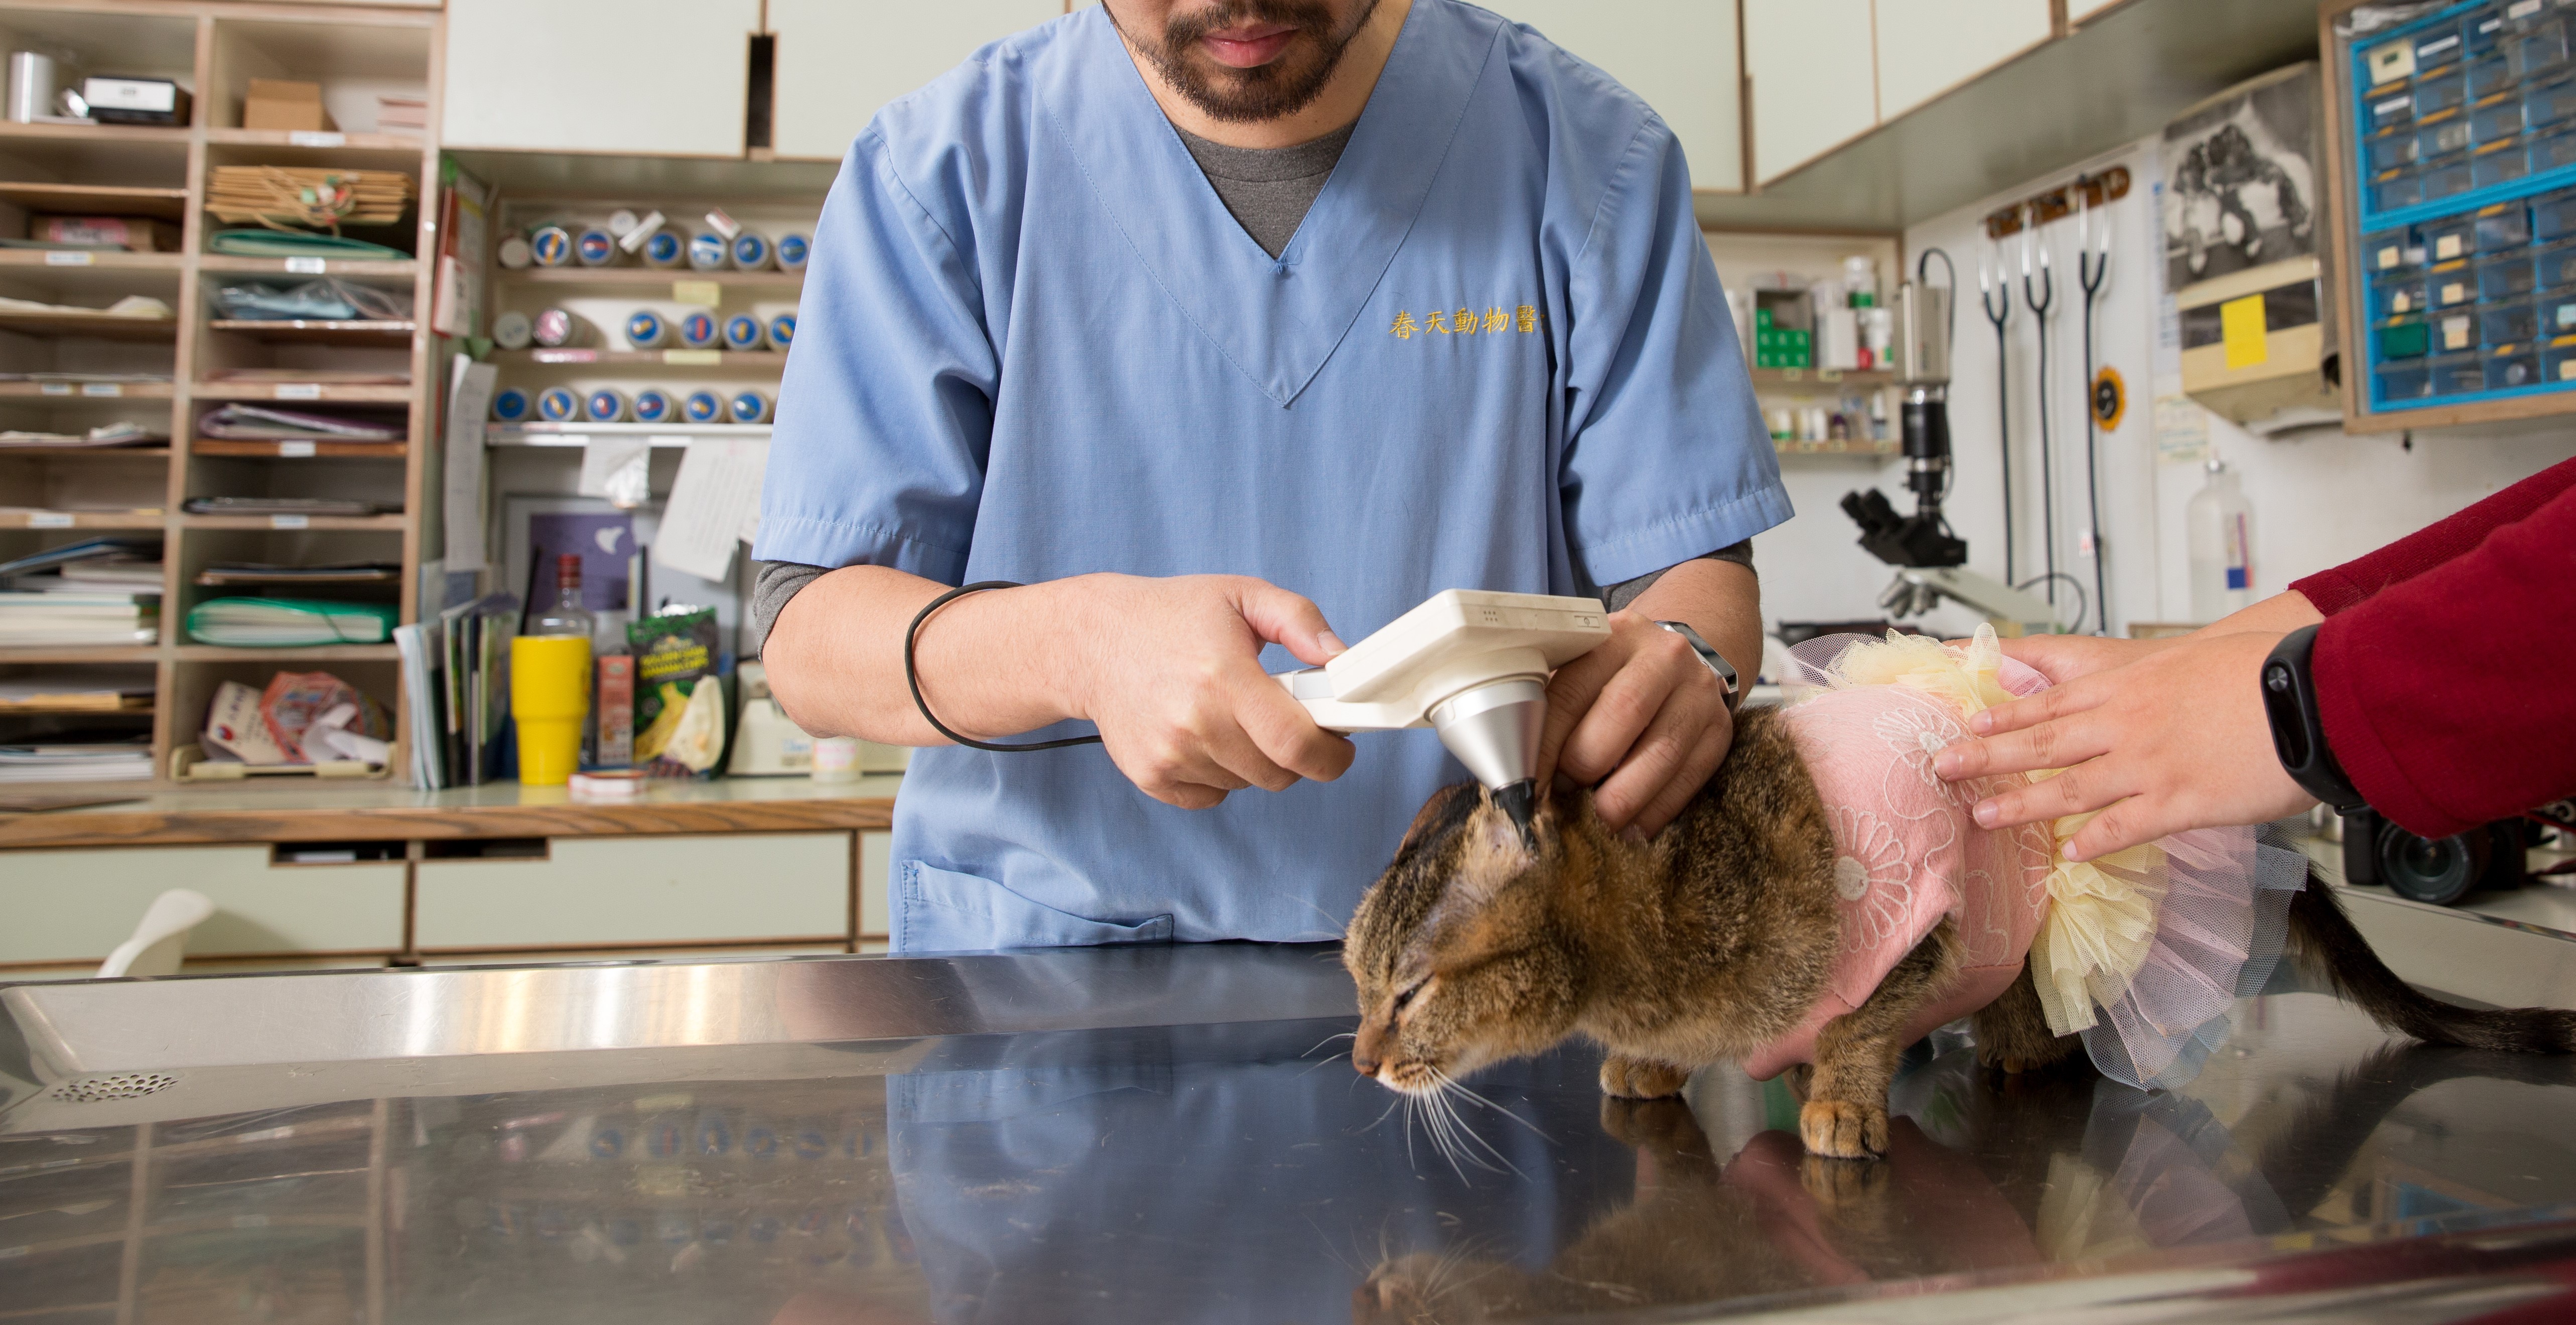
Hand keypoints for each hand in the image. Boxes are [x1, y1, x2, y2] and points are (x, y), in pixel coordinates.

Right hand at [1058, 574, 1353, 809]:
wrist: (1092, 641)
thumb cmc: (1170, 615)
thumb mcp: (1241, 595)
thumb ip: (1299, 621)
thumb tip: (1339, 660)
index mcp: (1224, 677)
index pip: (1296, 744)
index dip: (1332, 754)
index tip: (1339, 745)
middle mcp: (1195, 723)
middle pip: (1278, 774)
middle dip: (1297, 755)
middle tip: (1286, 722)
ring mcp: (1170, 755)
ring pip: (1247, 784)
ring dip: (1255, 761)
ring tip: (1233, 717)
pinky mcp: (1151, 776)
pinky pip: (1211, 796)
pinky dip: (1219, 775)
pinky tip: (1204, 736)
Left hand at [1534, 610, 1733, 838]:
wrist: (1679, 663)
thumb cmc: (1614, 677)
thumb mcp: (1583, 671)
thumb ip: (1552, 708)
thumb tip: (1519, 770)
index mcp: (1615, 636)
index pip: (1571, 693)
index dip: (1545, 746)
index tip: (1527, 785)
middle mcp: (1664, 657)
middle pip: (1623, 714)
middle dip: (1585, 764)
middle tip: (1564, 794)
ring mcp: (1698, 692)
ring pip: (1661, 753)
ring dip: (1623, 797)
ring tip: (1598, 821)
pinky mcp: (1720, 730)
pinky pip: (1689, 778)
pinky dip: (1656, 811)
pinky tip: (1632, 828)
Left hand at [1931, 629, 2315, 859]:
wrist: (2306, 689)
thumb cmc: (2260, 669)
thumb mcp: (2193, 660)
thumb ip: (2154, 681)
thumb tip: (2136, 692)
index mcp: (2129, 686)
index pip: (2052, 702)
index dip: (2007, 716)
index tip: (1969, 725)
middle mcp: (2127, 723)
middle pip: (2043, 742)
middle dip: (1989, 756)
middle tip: (1945, 767)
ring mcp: (2150, 764)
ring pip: (2070, 789)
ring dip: (2024, 805)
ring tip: (1984, 817)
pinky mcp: (2182, 800)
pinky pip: (2127, 827)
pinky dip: (2095, 842)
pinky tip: (2069, 856)